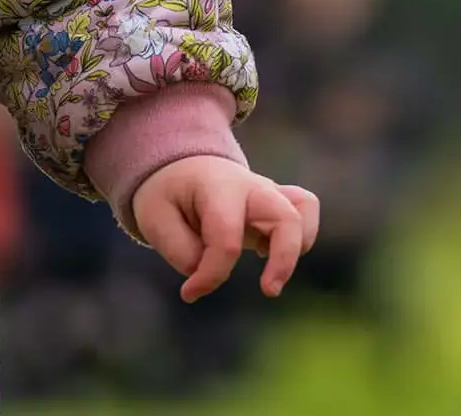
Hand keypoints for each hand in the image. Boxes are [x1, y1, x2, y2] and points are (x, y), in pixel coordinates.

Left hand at [131, 155, 320, 301]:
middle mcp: (251, 186)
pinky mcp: (278, 202)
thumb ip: (182, 251)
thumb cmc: (167, 195)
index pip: (227, 238)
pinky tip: (268, 252)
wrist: (179, 168)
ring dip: (296, 248)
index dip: (212, 273)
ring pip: (303, 210)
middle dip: (284, 260)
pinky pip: (305, 211)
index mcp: (216, 187)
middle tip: (268, 291)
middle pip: (286, 218)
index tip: (189, 293)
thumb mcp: (154, 219)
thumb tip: (208, 273)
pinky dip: (300, 237)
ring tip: (271, 273)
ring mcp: (268, 192)